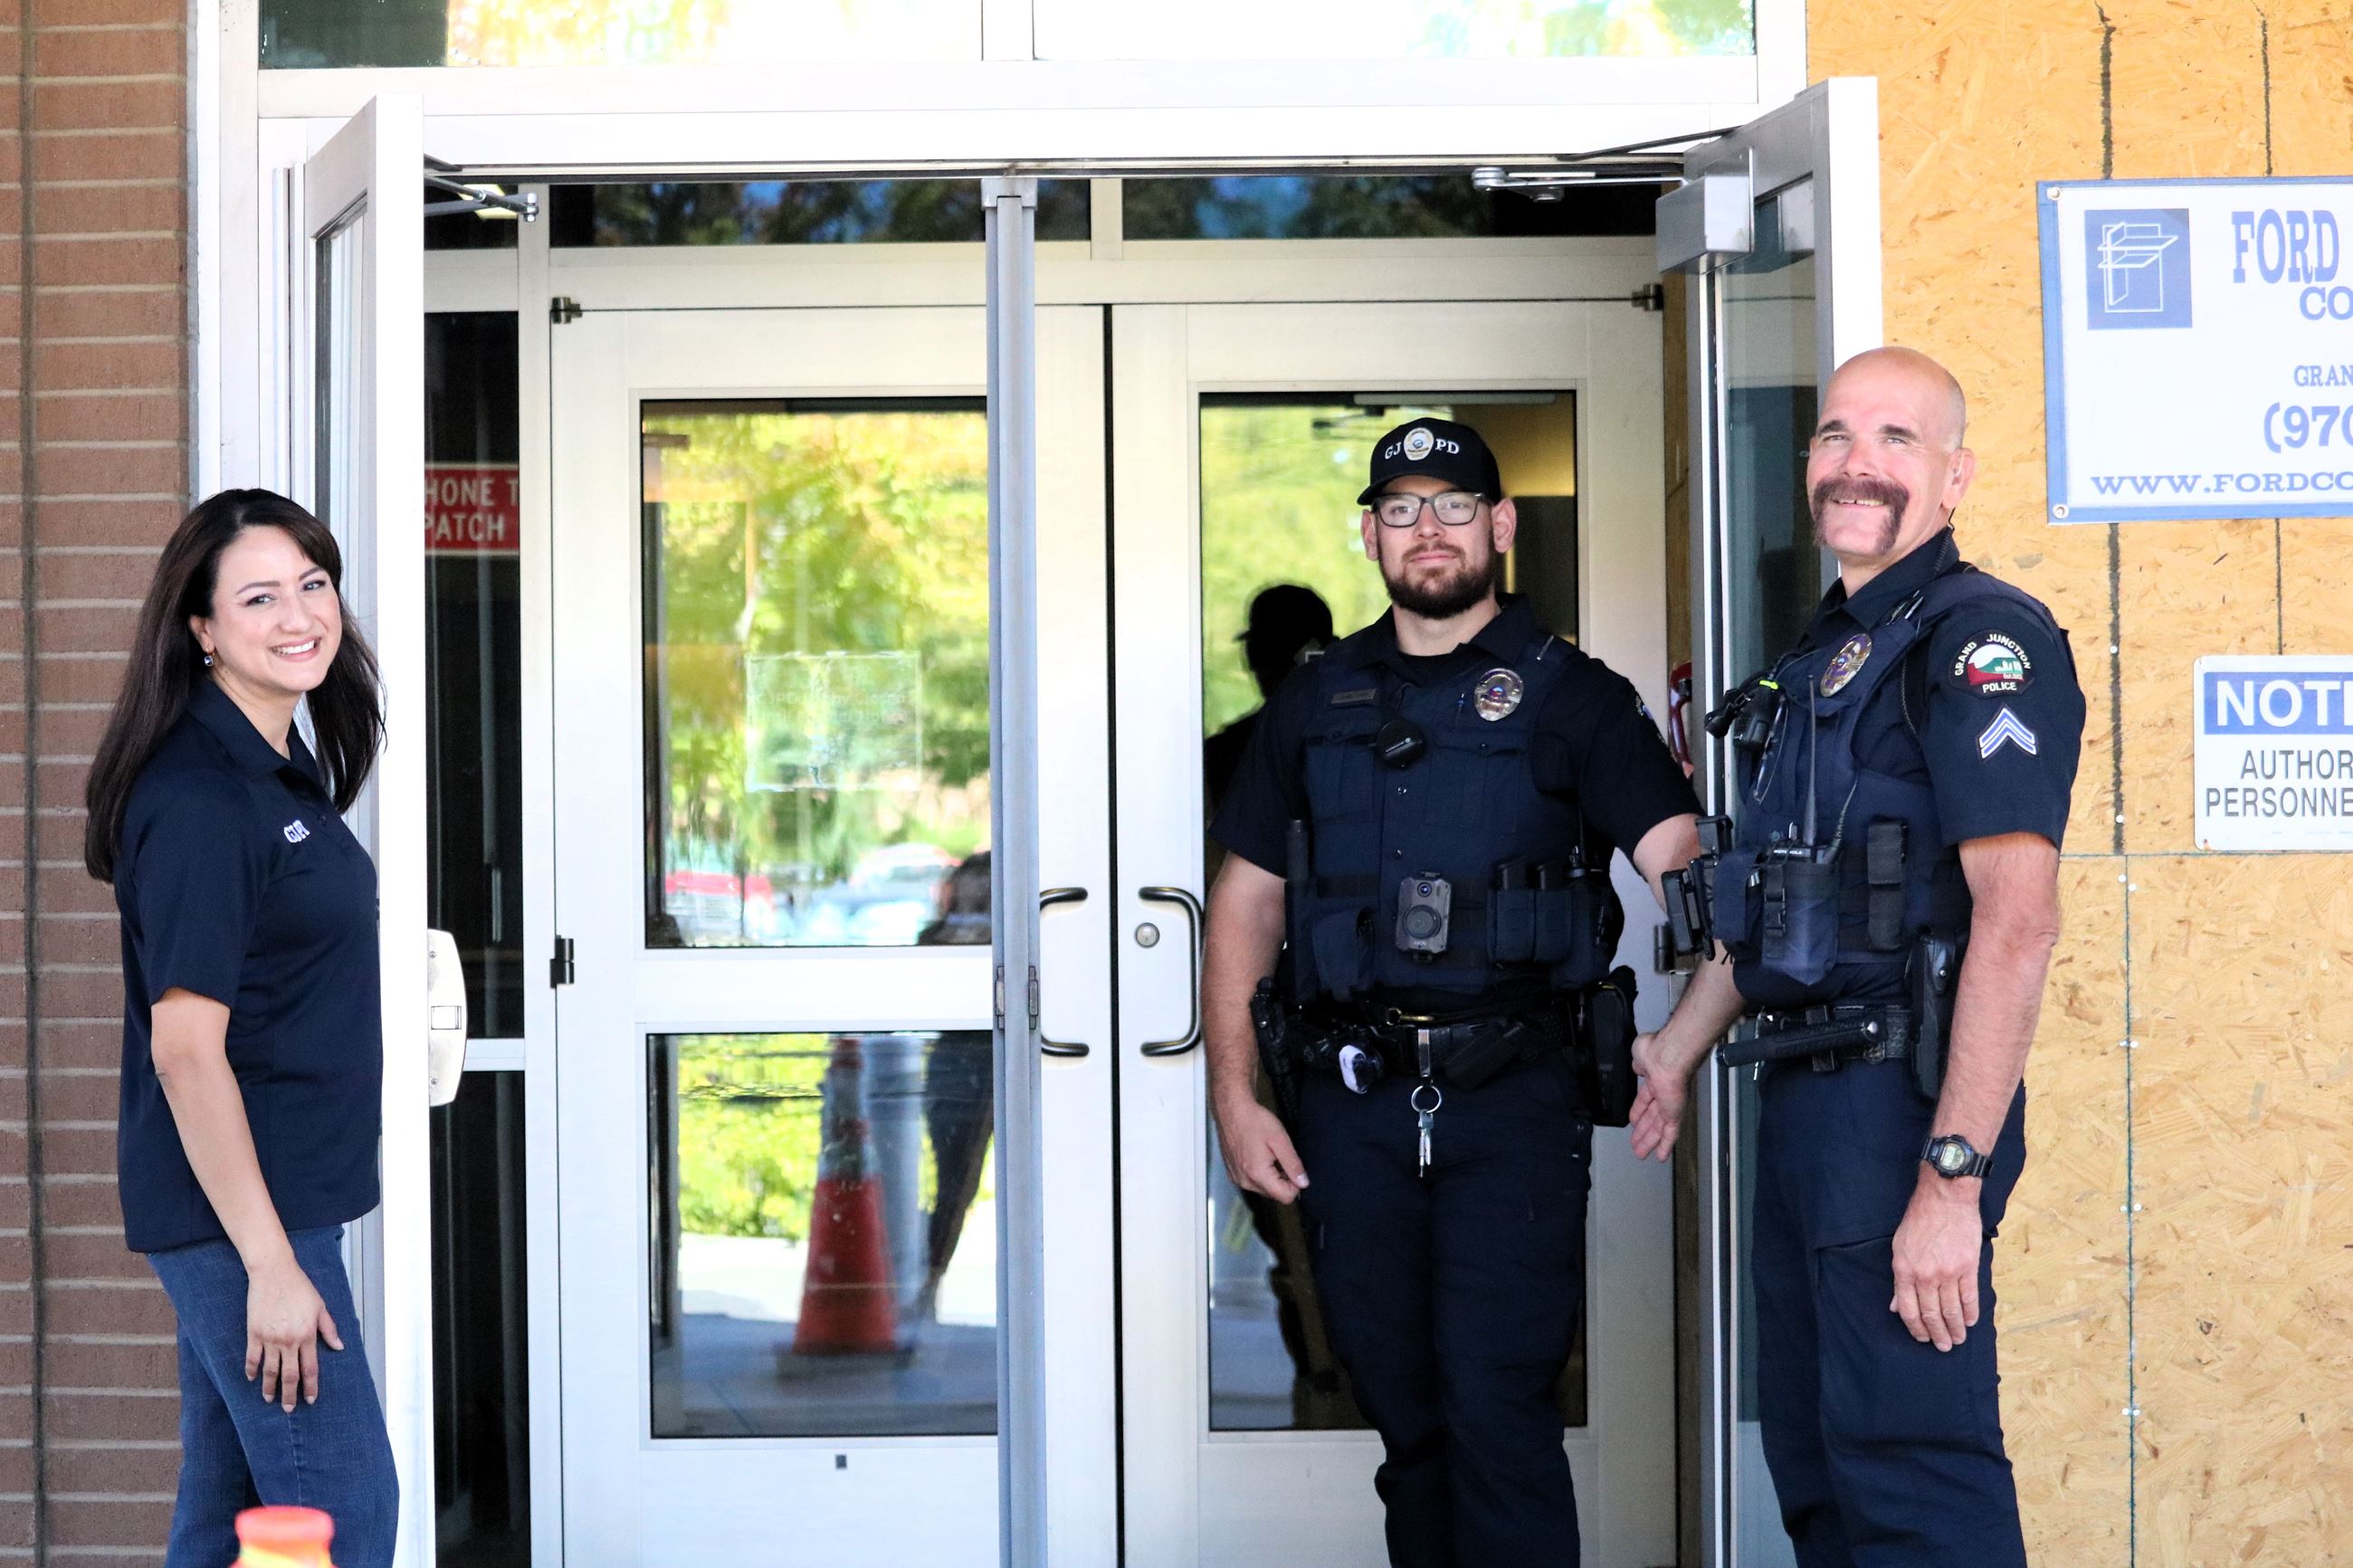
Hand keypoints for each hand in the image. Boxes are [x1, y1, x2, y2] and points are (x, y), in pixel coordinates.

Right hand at [245, 1251, 342, 1411]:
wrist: (274, 1274)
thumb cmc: (300, 1288)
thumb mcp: (320, 1307)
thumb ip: (328, 1329)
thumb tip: (339, 1347)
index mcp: (307, 1335)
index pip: (310, 1368)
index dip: (311, 1386)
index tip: (311, 1399)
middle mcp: (289, 1341)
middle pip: (289, 1375)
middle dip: (290, 1395)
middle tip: (288, 1409)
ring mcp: (270, 1338)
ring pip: (270, 1370)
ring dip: (270, 1387)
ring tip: (269, 1399)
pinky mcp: (254, 1333)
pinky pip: (252, 1357)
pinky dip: (251, 1370)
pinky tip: (252, 1379)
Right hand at [1213, 1094, 1308, 1204]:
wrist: (1231, 1109)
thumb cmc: (1254, 1121)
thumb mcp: (1280, 1140)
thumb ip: (1293, 1164)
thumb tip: (1303, 1183)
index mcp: (1257, 1174)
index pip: (1285, 1197)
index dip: (1295, 1185)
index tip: (1294, 1168)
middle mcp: (1244, 1181)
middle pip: (1274, 1194)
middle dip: (1282, 1180)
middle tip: (1280, 1157)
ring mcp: (1236, 1178)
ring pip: (1263, 1189)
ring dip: (1271, 1176)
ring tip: (1268, 1154)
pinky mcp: (1232, 1173)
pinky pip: (1252, 1182)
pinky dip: (1259, 1173)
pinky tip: (1258, 1155)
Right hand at [1626, 1032, 1690, 1162]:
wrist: (1667, 1055)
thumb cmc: (1654, 1050)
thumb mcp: (1639, 1056)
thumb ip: (1638, 1065)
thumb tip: (1637, 1067)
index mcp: (1655, 1079)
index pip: (1646, 1099)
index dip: (1638, 1111)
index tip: (1633, 1121)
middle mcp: (1664, 1092)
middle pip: (1652, 1117)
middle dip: (1642, 1131)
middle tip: (1635, 1144)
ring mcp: (1671, 1104)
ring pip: (1659, 1128)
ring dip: (1649, 1141)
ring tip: (1640, 1153)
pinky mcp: (1675, 1113)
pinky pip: (1671, 1132)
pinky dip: (1665, 1145)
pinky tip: (1660, 1156)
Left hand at [1889, 1175, 1984, 1350]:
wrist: (1945, 1198)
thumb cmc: (1919, 1220)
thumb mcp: (1899, 1247)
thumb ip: (1900, 1279)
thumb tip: (1896, 1305)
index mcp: (1905, 1270)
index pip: (1909, 1310)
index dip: (1916, 1328)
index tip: (1923, 1338)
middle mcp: (1925, 1275)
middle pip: (1931, 1314)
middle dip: (1937, 1334)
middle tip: (1943, 1346)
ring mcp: (1948, 1272)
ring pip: (1952, 1309)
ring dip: (1956, 1328)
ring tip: (1958, 1339)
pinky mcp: (1968, 1266)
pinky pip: (1970, 1296)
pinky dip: (1971, 1312)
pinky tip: (1971, 1322)